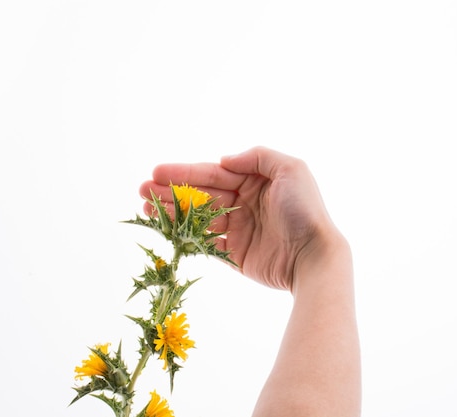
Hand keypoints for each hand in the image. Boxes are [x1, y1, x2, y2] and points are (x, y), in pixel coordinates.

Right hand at [139, 146, 338, 290]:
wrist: (313, 256)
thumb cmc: (304, 210)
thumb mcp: (290, 169)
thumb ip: (257, 157)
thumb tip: (225, 159)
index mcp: (256, 181)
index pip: (214, 174)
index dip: (185, 172)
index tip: (157, 172)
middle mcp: (246, 202)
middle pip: (202, 195)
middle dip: (172, 192)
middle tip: (142, 191)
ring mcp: (240, 228)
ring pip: (199, 218)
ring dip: (173, 213)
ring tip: (146, 210)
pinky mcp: (237, 254)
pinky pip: (207, 243)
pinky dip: (187, 236)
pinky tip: (167, 230)